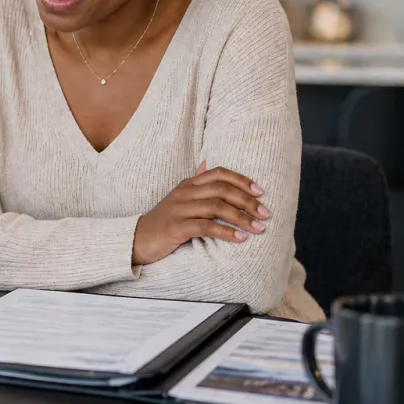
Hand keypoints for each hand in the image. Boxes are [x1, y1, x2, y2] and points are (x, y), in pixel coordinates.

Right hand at [132, 162, 270, 265]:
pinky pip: (206, 227)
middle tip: (266, 213)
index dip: (241, 180)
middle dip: (247, 201)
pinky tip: (241, 238)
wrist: (138, 239)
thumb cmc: (164, 220)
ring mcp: (179, 209)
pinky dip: (226, 232)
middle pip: (221, 189)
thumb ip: (196, 184)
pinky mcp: (176, 227)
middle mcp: (184, 193)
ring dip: (242, 218)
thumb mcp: (180, 199)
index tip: (260, 191)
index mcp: (188, 184)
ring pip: (216, 207)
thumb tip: (207, 164)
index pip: (218, 173)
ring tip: (259, 228)